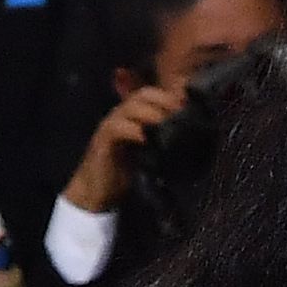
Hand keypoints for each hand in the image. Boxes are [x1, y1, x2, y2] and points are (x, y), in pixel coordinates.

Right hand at [68, 80, 188, 213]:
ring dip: (151, 113)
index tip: (190, 107)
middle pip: (143, 94)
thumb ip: (163, 139)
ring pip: (130, 107)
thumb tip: (190, 135)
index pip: (153, 94)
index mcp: (133, 116)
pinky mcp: (102, 140)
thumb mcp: (150, 153)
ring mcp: (110, 125)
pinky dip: (133, 131)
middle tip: (181, 114)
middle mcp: (121, 115)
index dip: (171, 97)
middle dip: (165, 101)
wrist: (97, 192)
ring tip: (166, 124)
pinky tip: (145, 139)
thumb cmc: (125, 172)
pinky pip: (116, 128)